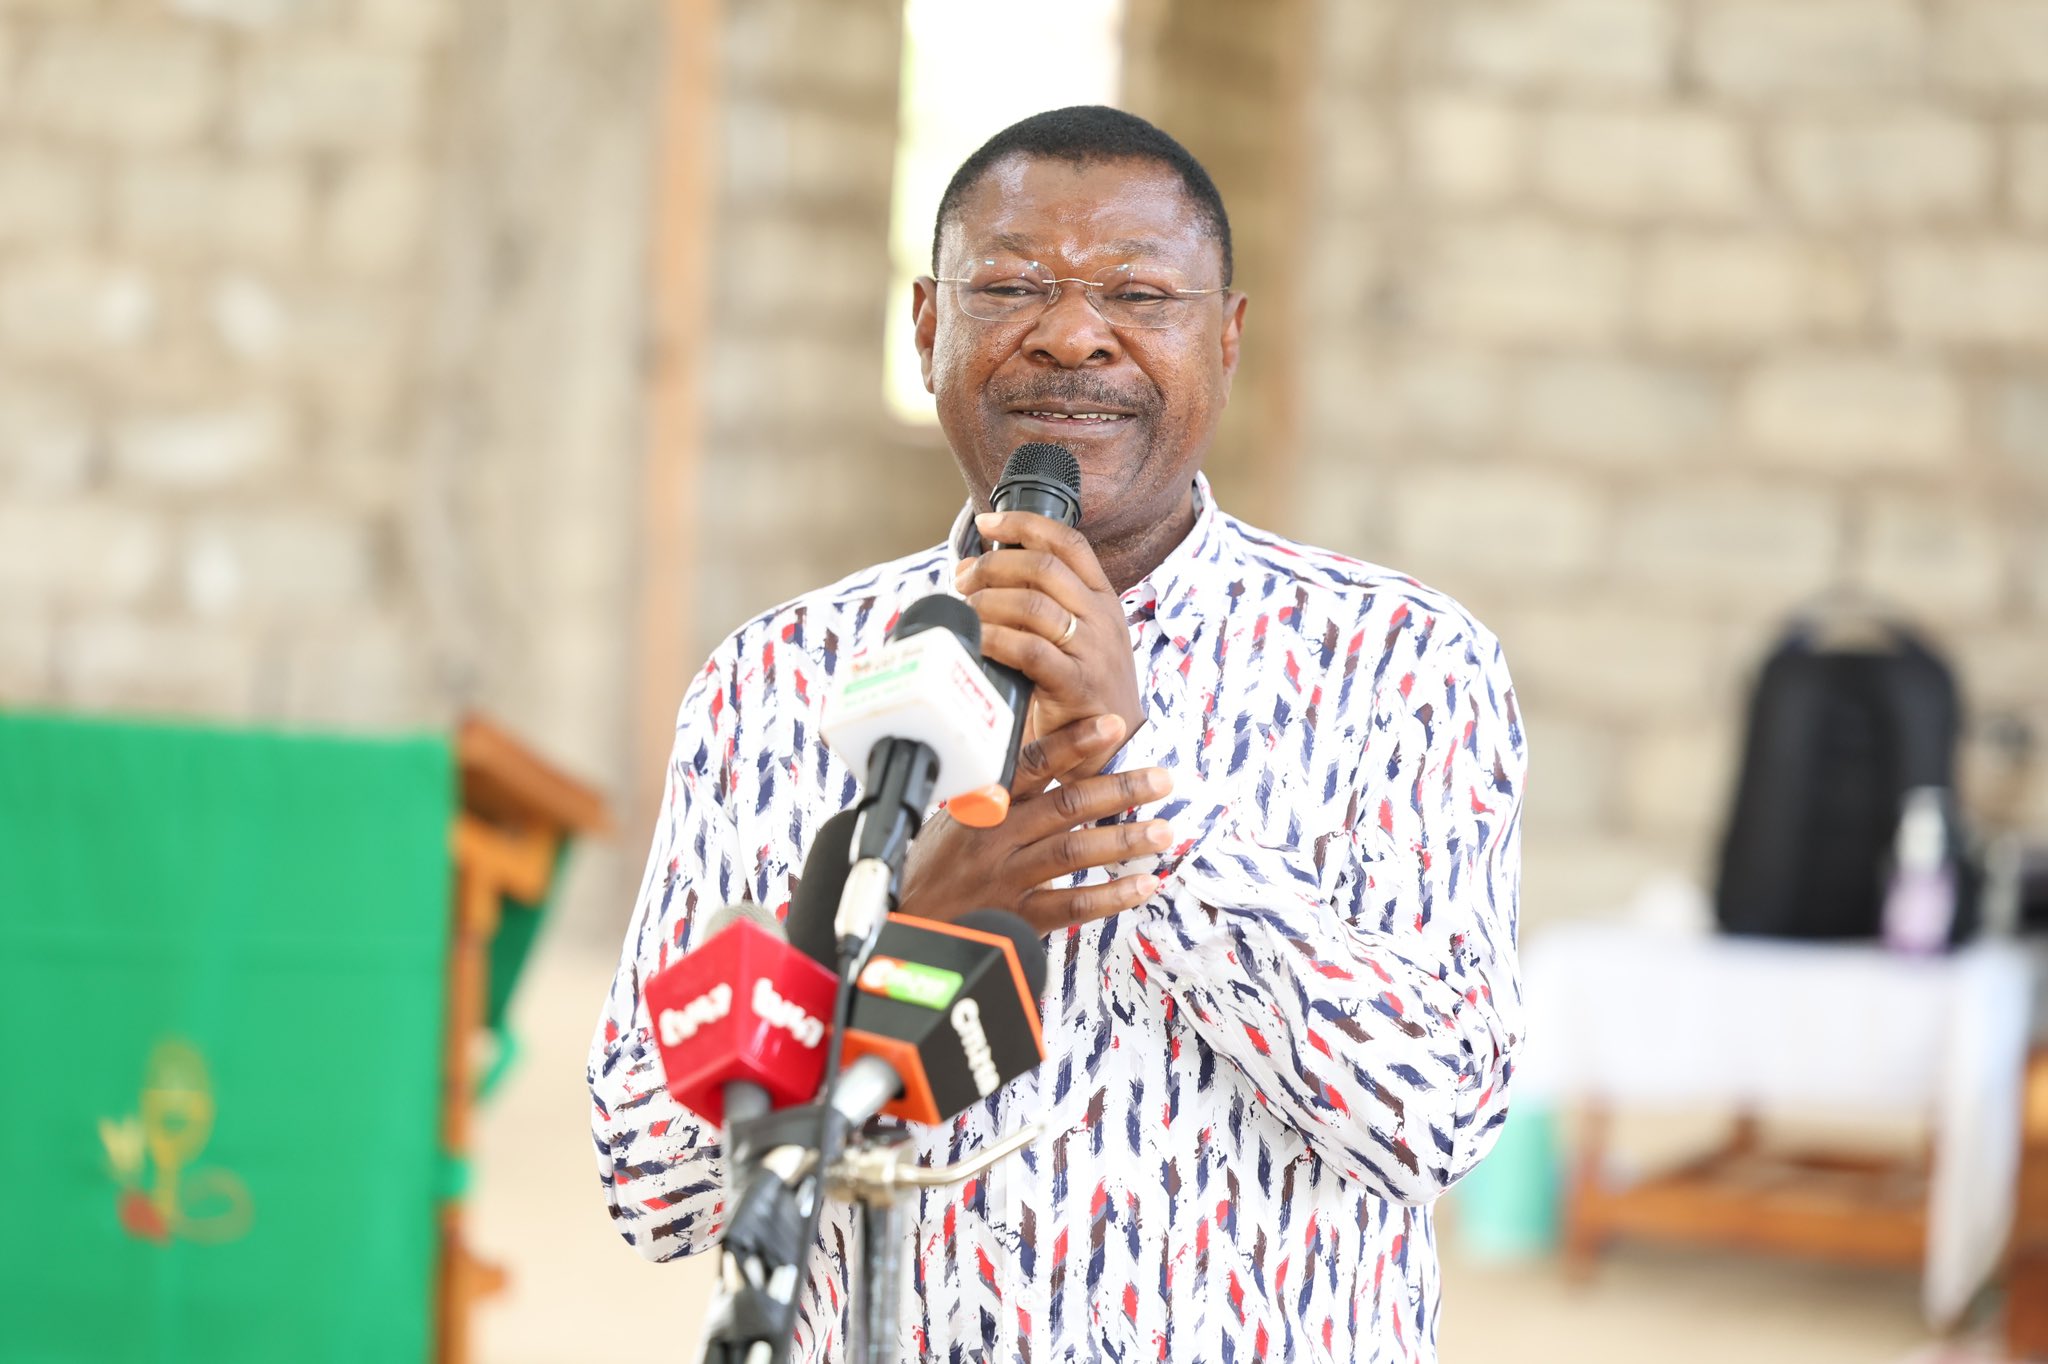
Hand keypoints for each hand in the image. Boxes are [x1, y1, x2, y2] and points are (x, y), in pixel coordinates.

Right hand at [898, 714, 1173, 934]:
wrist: (909, 924)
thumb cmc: (935, 868)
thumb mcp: (957, 820)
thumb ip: (999, 795)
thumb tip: (1043, 761)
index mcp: (983, 806)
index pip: (1032, 764)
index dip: (1075, 743)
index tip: (1114, 725)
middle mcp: (997, 838)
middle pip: (1065, 806)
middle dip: (1120, 790)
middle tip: (1162, 780)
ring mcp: (1007, 879)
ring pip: (1073, 853)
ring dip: (1124, 840)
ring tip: (1164, 832)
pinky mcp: (1017, 918)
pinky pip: (1071, 906)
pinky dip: (1111, 896)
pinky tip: (1142, 885)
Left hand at [955, 509, 1143, 779]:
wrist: (1116, 750)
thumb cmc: (1082, 690)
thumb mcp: (1076, 637)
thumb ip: (1045, 604)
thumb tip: (981, 572)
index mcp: (1103, 599)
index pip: (1069, 542)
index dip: (1024, 524)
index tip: (986, 523)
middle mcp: (1102, 618)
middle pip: (1044, 567)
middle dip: (993, 566)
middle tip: (962, 578)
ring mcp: (1093, 651)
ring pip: (1032, 604)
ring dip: (988, 601)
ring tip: (966, 611)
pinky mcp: (1078, 685)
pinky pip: (1028, 650)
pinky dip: (995, 639)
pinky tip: (976, 640)